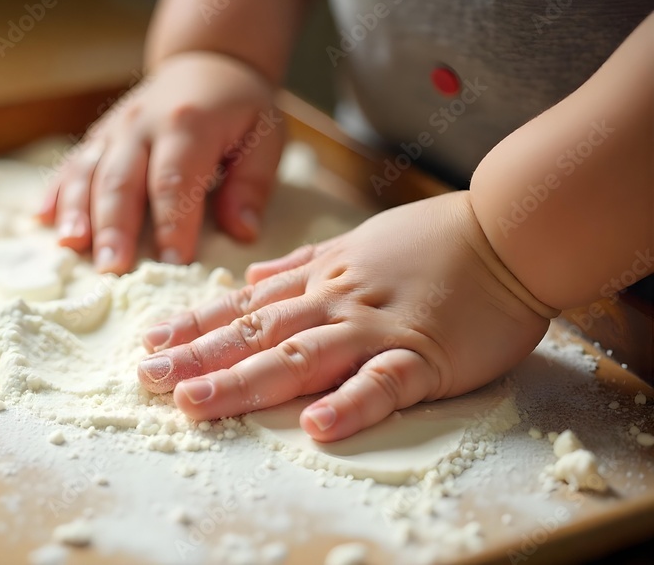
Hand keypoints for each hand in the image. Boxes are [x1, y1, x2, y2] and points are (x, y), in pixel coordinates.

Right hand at [38, 51, 283, 273]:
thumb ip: (252, 185)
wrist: (207, 63)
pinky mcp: (98, 135)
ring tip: (72, 248)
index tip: (174, 264)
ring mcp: (115, 128)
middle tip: (112, 270)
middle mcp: (143, 124)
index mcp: (188, 124)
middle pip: (122, 180)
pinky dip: (57, 192)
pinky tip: (44, 220)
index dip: (173, 224)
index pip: (175, 180)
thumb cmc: (240, 108)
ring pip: (88, 171)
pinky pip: (71, 163)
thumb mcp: (265, 137)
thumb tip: (243, 232)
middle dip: (115, 228)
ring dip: (77, 212)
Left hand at [136, 191, 550, 440]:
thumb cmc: (435, 239)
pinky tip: (315, 427)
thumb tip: (250, 282)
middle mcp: (336, 303)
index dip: (195, 325)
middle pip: (257, 334)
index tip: (151, 343)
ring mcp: (378, 328)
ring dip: (245, 381)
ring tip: (196, 402)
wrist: (509, 230)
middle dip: (199, 358)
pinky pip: (384, 383)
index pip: (245, 306)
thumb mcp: (355, 242)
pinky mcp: (425, 354)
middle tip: (147, 380)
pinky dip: (350, 403)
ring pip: (301, 356)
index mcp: (321, 280)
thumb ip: (300, 264)